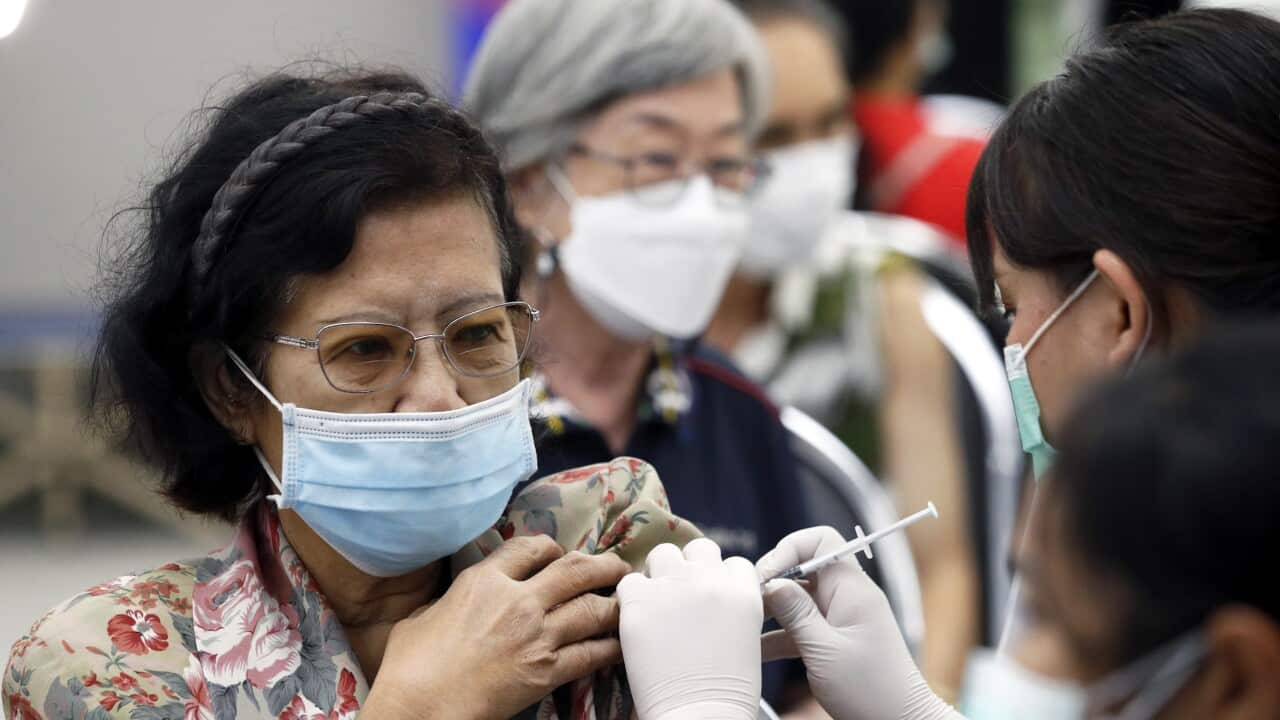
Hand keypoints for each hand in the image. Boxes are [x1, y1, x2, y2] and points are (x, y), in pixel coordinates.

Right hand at [365, 535, 630, 719]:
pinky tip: (621, 644)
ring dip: (615, 602)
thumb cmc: (409, 666)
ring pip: (592, 607)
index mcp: (484, 580)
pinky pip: (592, 653)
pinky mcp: (547, 671)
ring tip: (628, 600)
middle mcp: (518, 600)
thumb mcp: (422, 616)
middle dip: (602, 565)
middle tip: (617, 566)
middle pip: (575, 569)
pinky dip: (611, 646)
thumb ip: (451, 601)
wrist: (420, 706)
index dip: (552, 547)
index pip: (532, 547)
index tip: (561, 554)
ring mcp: (537, 635)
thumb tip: (456, 602)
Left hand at [617, 538, 762, 719]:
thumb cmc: (726, 691)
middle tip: (681, 596)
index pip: (732, 563)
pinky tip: (638, 618)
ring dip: (660, 573)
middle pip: (698, 548)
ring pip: (662, 554)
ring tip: (657, 603)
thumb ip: (732, 607)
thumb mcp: (747, 639)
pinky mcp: (639, 602)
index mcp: (742, 590)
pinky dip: (632, 597)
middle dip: (690, 567)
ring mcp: (672, 587)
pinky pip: (629, 581)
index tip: (711, 600)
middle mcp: (709, 580)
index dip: (720, 580)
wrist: (698, 715)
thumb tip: (714, 596)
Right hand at [758, 527, 960, 719]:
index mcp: (852, 589)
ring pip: (798, 600)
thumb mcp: (825, 650)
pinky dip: (779, 635)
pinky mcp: (834, 640)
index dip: (789, 549)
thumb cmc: (872, 690)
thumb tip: (771, 581)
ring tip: (746, 626)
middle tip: (749, 602)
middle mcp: (847, 597)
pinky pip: (801, 626)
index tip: (765, 576)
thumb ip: (796, 612)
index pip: (821, 541)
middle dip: (773, 581)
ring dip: (772, 611)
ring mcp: (840, 618)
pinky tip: (757, 650)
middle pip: (803, 569)